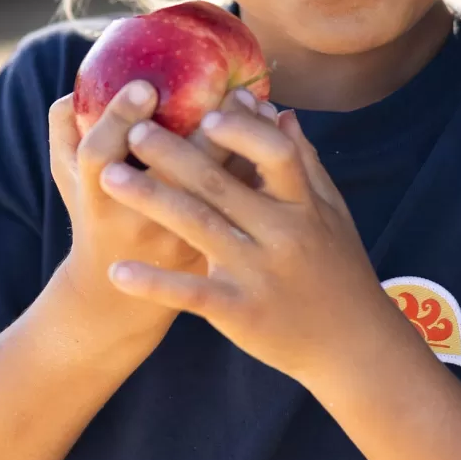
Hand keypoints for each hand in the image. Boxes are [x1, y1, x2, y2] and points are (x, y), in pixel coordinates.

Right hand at [48, 79, 277, 328]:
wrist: (117, 303)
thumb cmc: (96, 219)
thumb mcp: (70, 180)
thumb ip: (66, 132)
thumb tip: (76, 90)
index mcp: (97, 200)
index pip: (100, 155)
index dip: (119, 120)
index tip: (145, 86)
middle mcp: (138, 224)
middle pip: (170, 177)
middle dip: (198, 130)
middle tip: (221, 85)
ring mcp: (179, 243)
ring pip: (216, 193)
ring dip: (238, 146)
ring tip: (249, 100)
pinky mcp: (214, 255)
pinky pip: (242, 208)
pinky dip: (258, 169)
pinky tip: (268, 131)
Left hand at [97, 105, 394, 382]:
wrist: (352, 347)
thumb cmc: (339, 271)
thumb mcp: (333, 215)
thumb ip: (305, 164)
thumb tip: (279, 112)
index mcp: (305, 207)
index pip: (276, 155)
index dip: (242, 131)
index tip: (206, 112)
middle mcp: (282, 236)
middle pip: (222, 187)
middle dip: (175, 154)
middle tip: (135, 130)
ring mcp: (259, 275)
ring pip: (199, 229)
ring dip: (152, 199)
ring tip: (108, 176)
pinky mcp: (239, 312)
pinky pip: (191, 293)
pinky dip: (154, 282)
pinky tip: (118, 270)